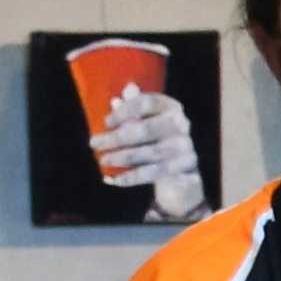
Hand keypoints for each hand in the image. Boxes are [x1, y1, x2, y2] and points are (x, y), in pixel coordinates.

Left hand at [96, 86, 205, 221]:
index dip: (124, 112)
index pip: (146, 103)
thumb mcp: (145, 120)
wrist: (182, 166)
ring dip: (123, 157)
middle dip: (117, 138)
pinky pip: (154, 173)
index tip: (106, 122)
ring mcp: (186, 147)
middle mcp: (181, 125)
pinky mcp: (185, 168)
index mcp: (170, 107)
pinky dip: (132, 178)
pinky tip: (114, 179)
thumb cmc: (156, 138)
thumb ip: (131, 110)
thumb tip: (116, 100)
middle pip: (146, 129)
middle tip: (94, 144)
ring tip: (103, 160)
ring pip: (150, 153)